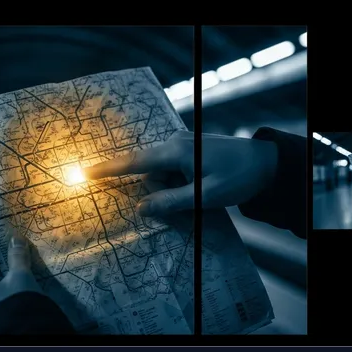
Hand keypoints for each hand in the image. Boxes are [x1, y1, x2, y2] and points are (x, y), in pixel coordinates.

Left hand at [0, 232, 41, 321]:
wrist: (22, 334)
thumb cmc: (15, 304)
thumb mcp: (19, 276)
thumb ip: (17, 256)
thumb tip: (15, 239)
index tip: (5, 230)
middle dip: (7, 253)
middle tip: (20, 242)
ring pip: (2, 276)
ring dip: (14, 266)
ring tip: (28, 256)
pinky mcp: (2, 307)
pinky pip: (8, 288)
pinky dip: (18, 279)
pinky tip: (31, 275)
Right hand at [83, 131, 277, 217]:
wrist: (267, 163)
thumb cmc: (238, 178)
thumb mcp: (204, 197)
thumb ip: (170, 202)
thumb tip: (140, 209)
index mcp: (175, 152)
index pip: (133, 162)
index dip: (107, 169)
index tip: (84, 172)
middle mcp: (174, 143)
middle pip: (148, 172)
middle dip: (161, 190)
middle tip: (191, 197)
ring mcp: (182, 144)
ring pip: (161, 173)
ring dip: (173, 188)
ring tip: (202, 192)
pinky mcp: (188, 149)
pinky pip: (171, 169)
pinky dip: (178, 182)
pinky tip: (199, 186)